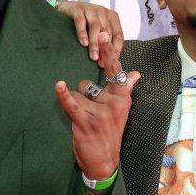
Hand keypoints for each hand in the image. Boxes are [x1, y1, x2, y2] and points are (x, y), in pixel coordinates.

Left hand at [54, 32, 139, 179]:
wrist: (104, 161)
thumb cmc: (110, 133)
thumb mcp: (121, 111)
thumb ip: (124, 89)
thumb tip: (136, 73)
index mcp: (121, 98)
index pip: (114, 70)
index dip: (108, 51)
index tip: (104, 33)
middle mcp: (113, 103)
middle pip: (87, 84)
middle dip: (83, 94)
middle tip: (92, 108)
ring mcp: (100, 113)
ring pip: (77, 94)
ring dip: (75, 106)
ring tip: (84, 123)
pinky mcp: (85, 122)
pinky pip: (72, 104)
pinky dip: (64, 95)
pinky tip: (59, 86)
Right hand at [55, 0, 123, 65]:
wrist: (66, 10)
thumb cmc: (84, 23)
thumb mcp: (97, 32)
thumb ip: (104, 43)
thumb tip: (107, 62)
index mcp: (111, 17)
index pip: (118, 35)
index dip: (115, 49)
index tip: (111, 61)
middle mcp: (102, 12)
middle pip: (107, 32)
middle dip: (105, 49)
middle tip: (101, 62)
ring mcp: (90, 9)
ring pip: (95, 27)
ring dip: (95, 43)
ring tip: (93, 56)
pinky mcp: (77, 9)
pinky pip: (81, 21)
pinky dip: (82, 33)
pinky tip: (83, 43)